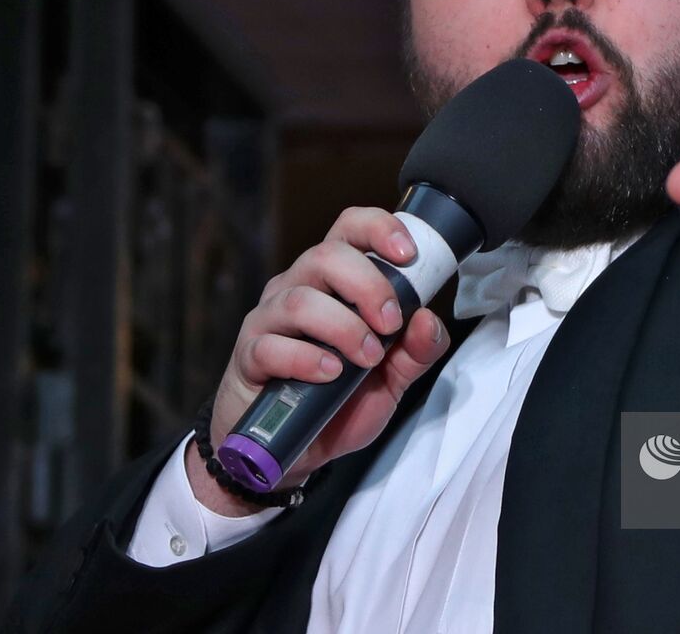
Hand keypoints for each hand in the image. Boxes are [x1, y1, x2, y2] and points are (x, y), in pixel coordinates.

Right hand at [190, 207, 448, 513]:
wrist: (291, 450)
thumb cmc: (340, 402)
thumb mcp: (392, 380)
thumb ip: (417, 351)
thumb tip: (429, 320)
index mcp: (335, 281)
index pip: (350, 228)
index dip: (379, 229)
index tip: (409, 254)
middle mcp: (298, 287)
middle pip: (326, 255)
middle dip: (368, 286)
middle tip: (390, 324)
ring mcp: (269, 319)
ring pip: (301, 300)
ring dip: (344, 328)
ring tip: (367, 358)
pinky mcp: (249, 355)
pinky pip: (271, 345)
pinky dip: (307, 360)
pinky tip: (329, 375)